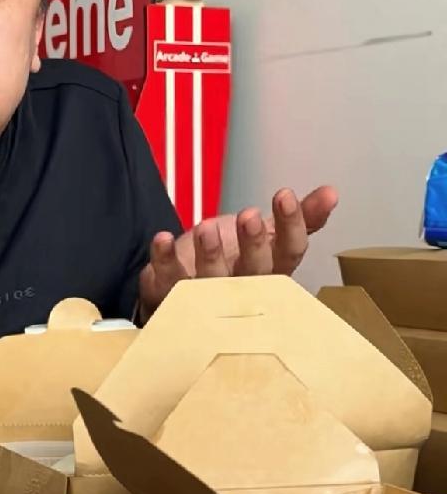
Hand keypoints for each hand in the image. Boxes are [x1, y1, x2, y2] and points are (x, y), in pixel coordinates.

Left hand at [139, 185, 338, 318]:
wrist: (186, 291)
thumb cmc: (233, 263)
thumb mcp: (269, 238)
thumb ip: (300, 219)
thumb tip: (331, 192)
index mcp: (272, 273)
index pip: (290, 253)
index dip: (291, 225)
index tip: (284, 195)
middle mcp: (243, 292)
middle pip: (255, 273)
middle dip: (253, 245)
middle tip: (249, 216)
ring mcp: (207, 300)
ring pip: (212, 283)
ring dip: (210, 255)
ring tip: (206, 227)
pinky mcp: (173, 301)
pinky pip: (169, 284)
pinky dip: (165, 261)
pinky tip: (162, 239)